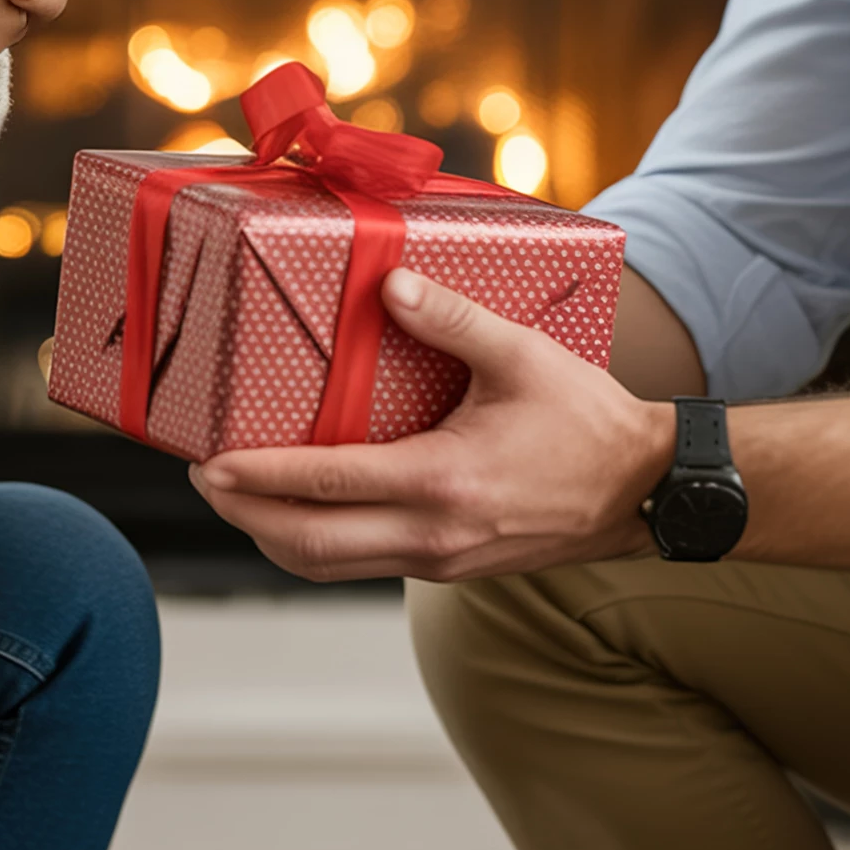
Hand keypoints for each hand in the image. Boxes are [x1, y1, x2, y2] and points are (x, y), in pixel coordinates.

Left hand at [189, 268, 677, 581]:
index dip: (257, 476)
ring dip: (274, 536)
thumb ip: (450, 319)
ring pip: (330, 564)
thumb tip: (388, 283)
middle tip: (204, 478)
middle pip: (308, 543)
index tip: (210, 460)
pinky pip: (362, 562)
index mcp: (442, 481)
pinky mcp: (448, 566)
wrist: (645, 493)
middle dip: (245, 515)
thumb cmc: (587, 421)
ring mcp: (438, 559)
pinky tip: (304, 509)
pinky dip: (317, 542)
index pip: (323, 485)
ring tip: (237, 497)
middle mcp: (431, 533)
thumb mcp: (521, 356)